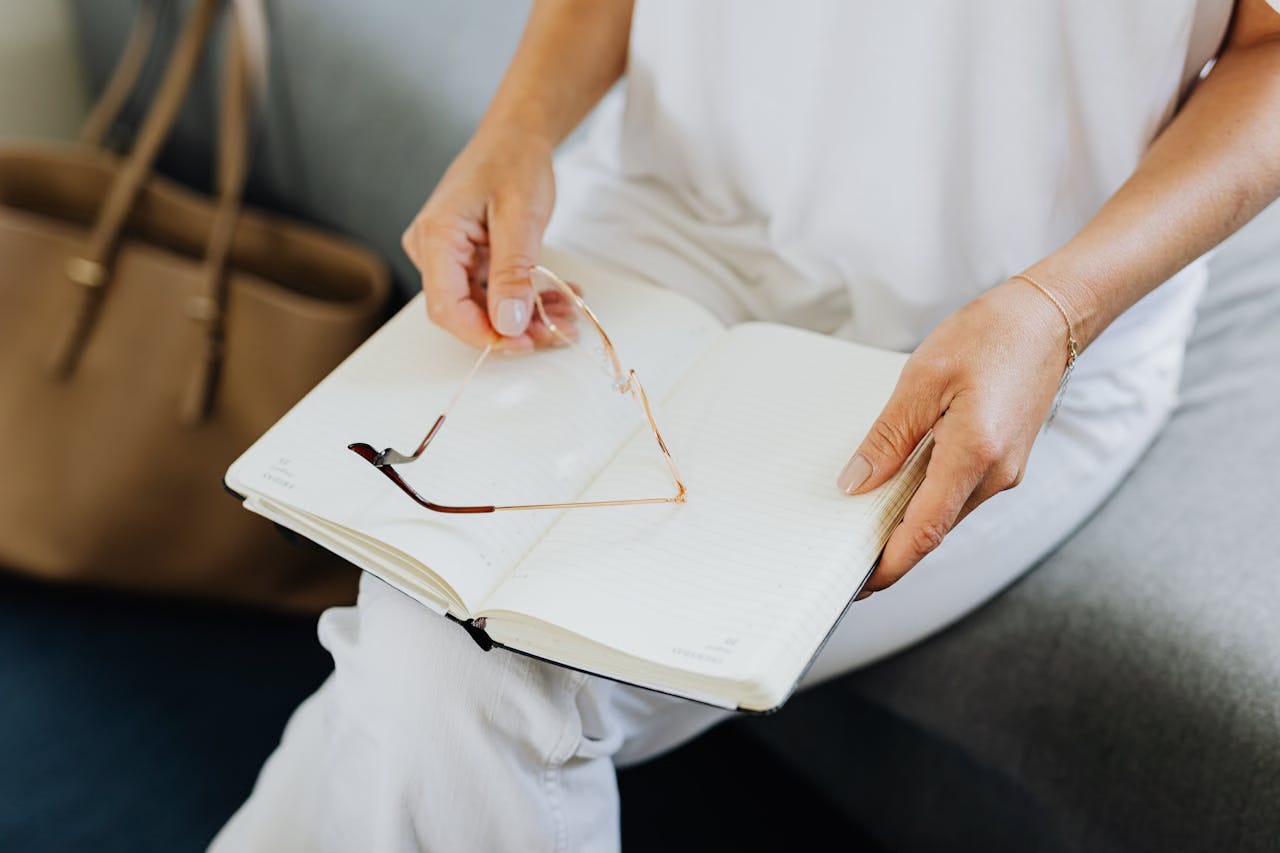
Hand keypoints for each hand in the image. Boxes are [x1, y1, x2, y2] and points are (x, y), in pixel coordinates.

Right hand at [402, 130, 568, 350]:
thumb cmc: (513, 161)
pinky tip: (556, 298)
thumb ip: (512, 273)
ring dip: (526, 317)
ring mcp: (447, 256)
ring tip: (567, 312)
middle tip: (559, 330)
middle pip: (465, 312)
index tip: (523, 344)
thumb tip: (507, 324)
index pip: (446, 307)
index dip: (483, 335)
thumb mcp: (520, 216)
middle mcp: (432, 250)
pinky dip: (524, 299)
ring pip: (482, 306)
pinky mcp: (465, 259)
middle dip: (514, 328)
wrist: (515, 135)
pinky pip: (491, 292)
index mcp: (436, 236)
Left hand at [837, 278, 1072, 595]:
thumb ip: (889, 437)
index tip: (858, 585)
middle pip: (934, 531)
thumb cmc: (989, 336)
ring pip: (946, 515)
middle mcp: (996, 475)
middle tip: (844, 556)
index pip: (924, 531)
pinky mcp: (1005, 464)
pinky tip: (897, 490)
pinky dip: (926, 502)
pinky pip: (958, 495)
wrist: (1048, 318)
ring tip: (861, 524)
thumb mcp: (922, 380)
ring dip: (907, 526)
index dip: (889, 566)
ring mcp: (1005, 473)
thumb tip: (857, 484)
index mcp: (973, 454)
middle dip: (890, 550)